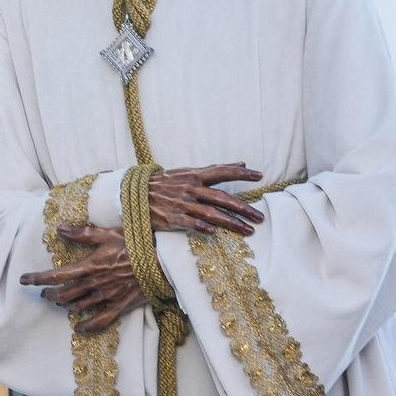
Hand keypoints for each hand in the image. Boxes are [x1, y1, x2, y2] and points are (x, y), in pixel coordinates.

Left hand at [19, 225, 147, 333]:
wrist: (161, 262)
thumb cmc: (135, 244)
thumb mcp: (108, 234)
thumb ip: (82, 233)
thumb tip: (59, 228)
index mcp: (89, 265)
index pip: (56, 275)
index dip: (37, 278)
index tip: (24, 280)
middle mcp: (94, 284)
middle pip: (63, 295)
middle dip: (50, 294)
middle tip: (44, 292)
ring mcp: (106, 297)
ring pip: (78, 307)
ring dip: (64, 306)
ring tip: (59, 301)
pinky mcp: (119, 306)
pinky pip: (99, 321)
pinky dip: (87, 326)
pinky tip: (79, 328)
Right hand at [149, 163, 264, 235]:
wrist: (135, 194)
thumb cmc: (165, 183)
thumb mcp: (187, 172)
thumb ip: (214, 170)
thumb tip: (241, 162)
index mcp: (194, 175)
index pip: (222, 172)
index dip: (241, 173)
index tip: (259, 176)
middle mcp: (190, 188)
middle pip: (222, 197)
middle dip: (243, 207)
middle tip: (260, 216)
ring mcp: (182, 204)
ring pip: (212, 213)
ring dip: (232, 222)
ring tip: (248, 230)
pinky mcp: (173, 218)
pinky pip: (191, 223)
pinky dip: (203, 227)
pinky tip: (214, 233)